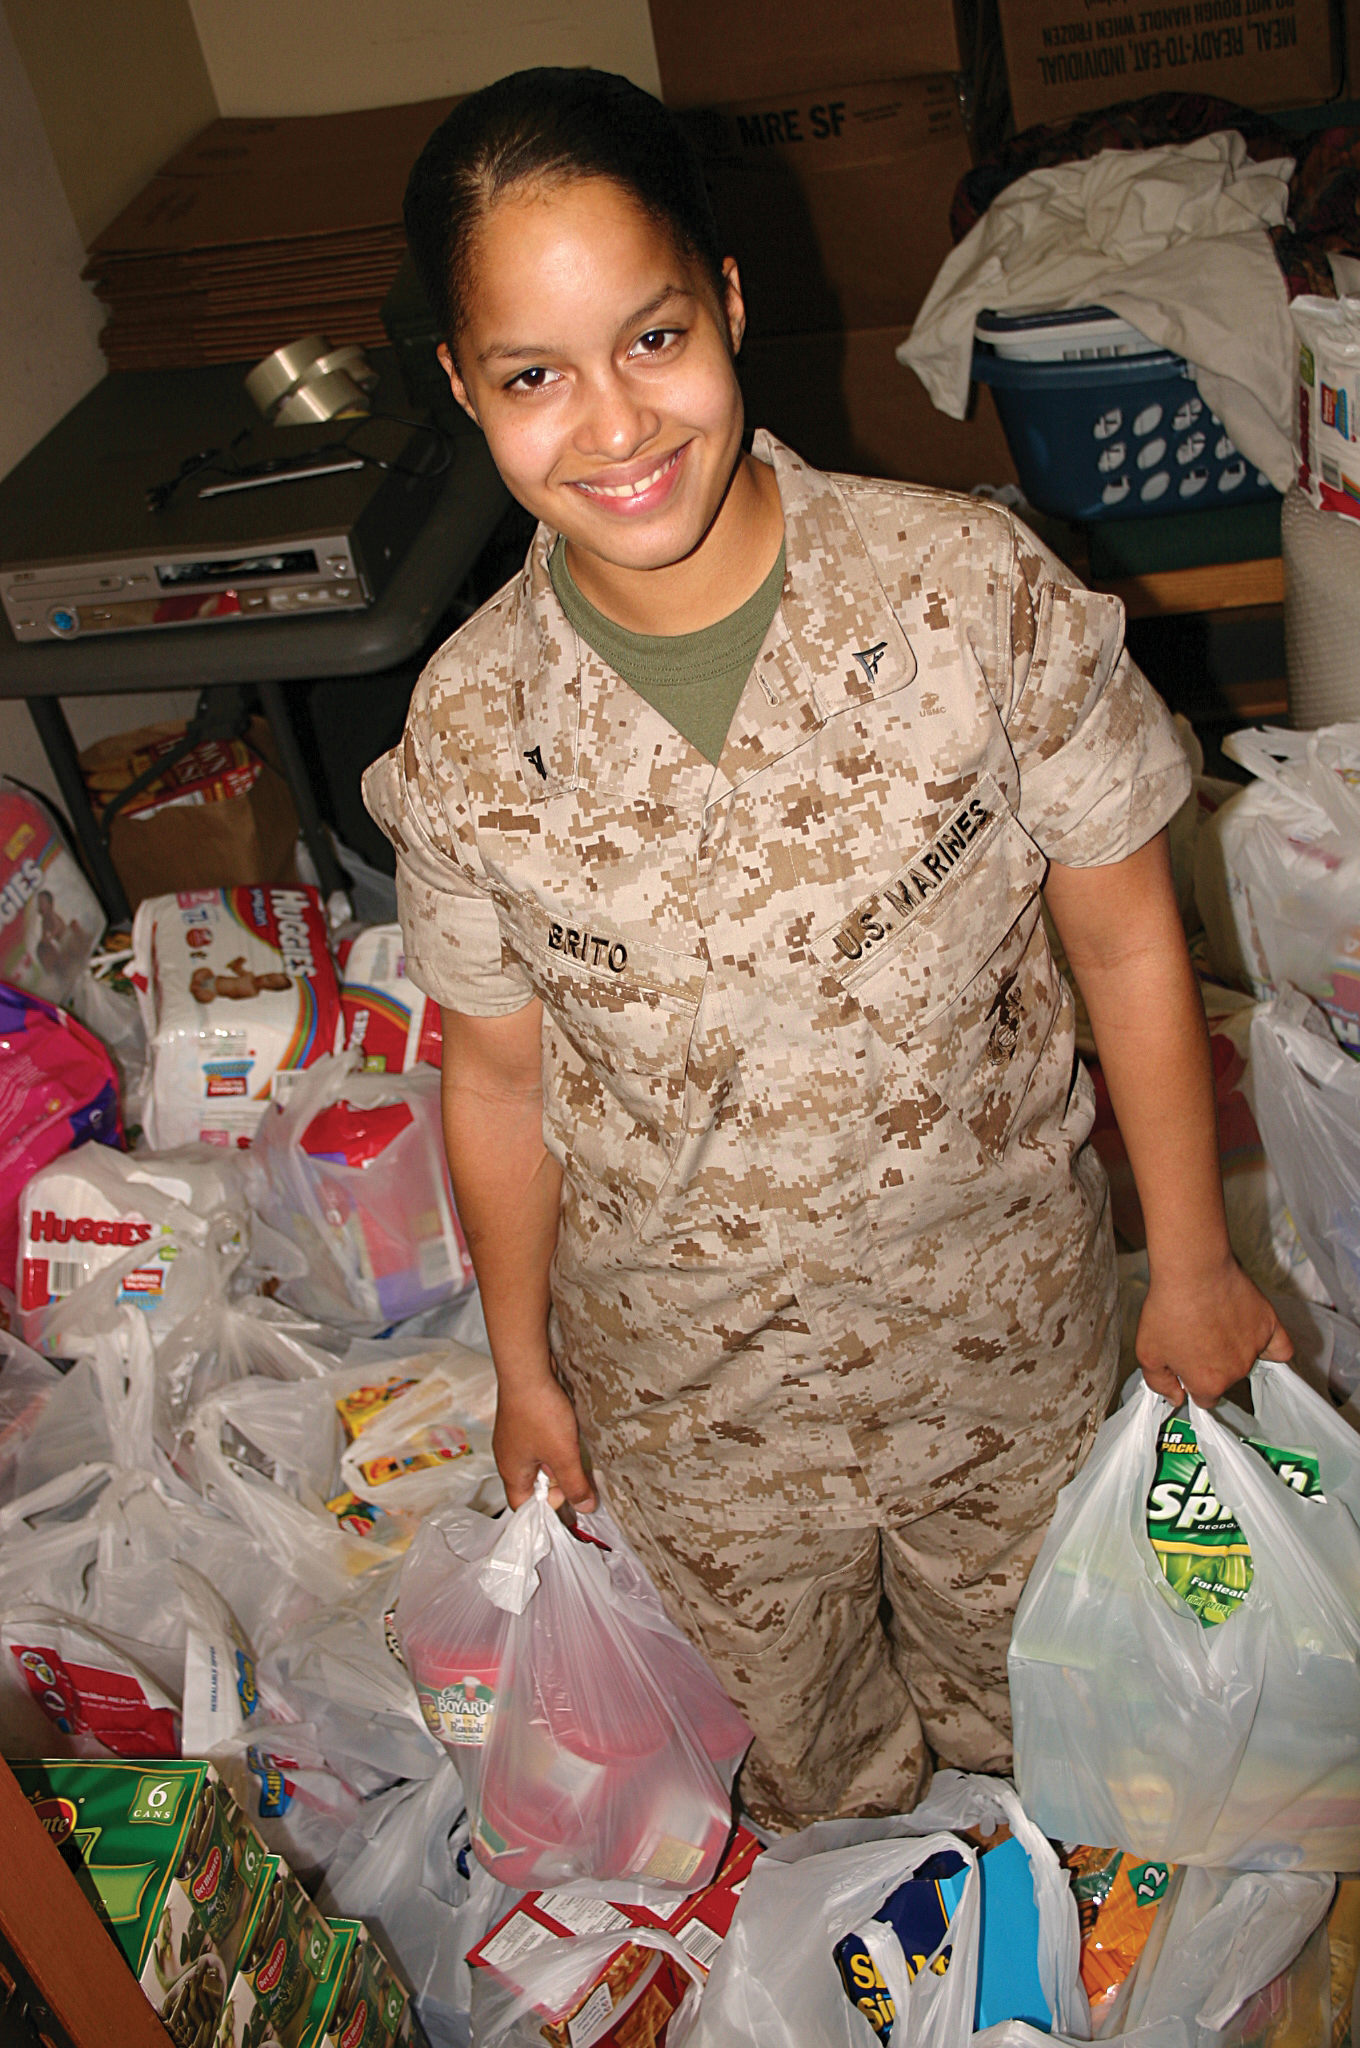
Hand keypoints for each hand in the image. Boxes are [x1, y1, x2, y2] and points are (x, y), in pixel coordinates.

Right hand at [493, 1368, 596, 1511]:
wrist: (527, 1370)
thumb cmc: (540, 1415)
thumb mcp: (563, 1456)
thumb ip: (575, 1484)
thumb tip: (584, 1508)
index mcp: (511, 1472)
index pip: (523, 1506)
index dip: (546, 1510)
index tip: (570, 1504)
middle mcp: (508, 1457)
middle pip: (533, 1484)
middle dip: (557, 1484)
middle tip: (579, 1477)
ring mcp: (514, 1437)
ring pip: (538, 1461)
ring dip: (558, 1462)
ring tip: (577, 1455)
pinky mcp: (522, 1420)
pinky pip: (539, 1442)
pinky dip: (554, 1444)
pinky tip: (570, 1435)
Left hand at [1135, 1254, 1292, 1406]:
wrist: (1193, 1271)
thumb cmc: (1168, 1309)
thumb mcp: (1148, 1353)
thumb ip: (1160, 1383)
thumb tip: (1176, 1398)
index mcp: (1208, 1383)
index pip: (1205, 1398)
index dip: (1193, 1382)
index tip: (1187, 1366)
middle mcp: (1236, 1372)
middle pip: (1226, 1379)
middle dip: (1212, 1364)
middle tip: (1196, 1336)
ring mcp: (1255, 1349)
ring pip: (1248, 1360)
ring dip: (1234, 1348)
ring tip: (1215, 1323)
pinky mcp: (1269, 1325)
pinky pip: (1280, 1346)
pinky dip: (1271, 1346)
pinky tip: (1258, 1339)